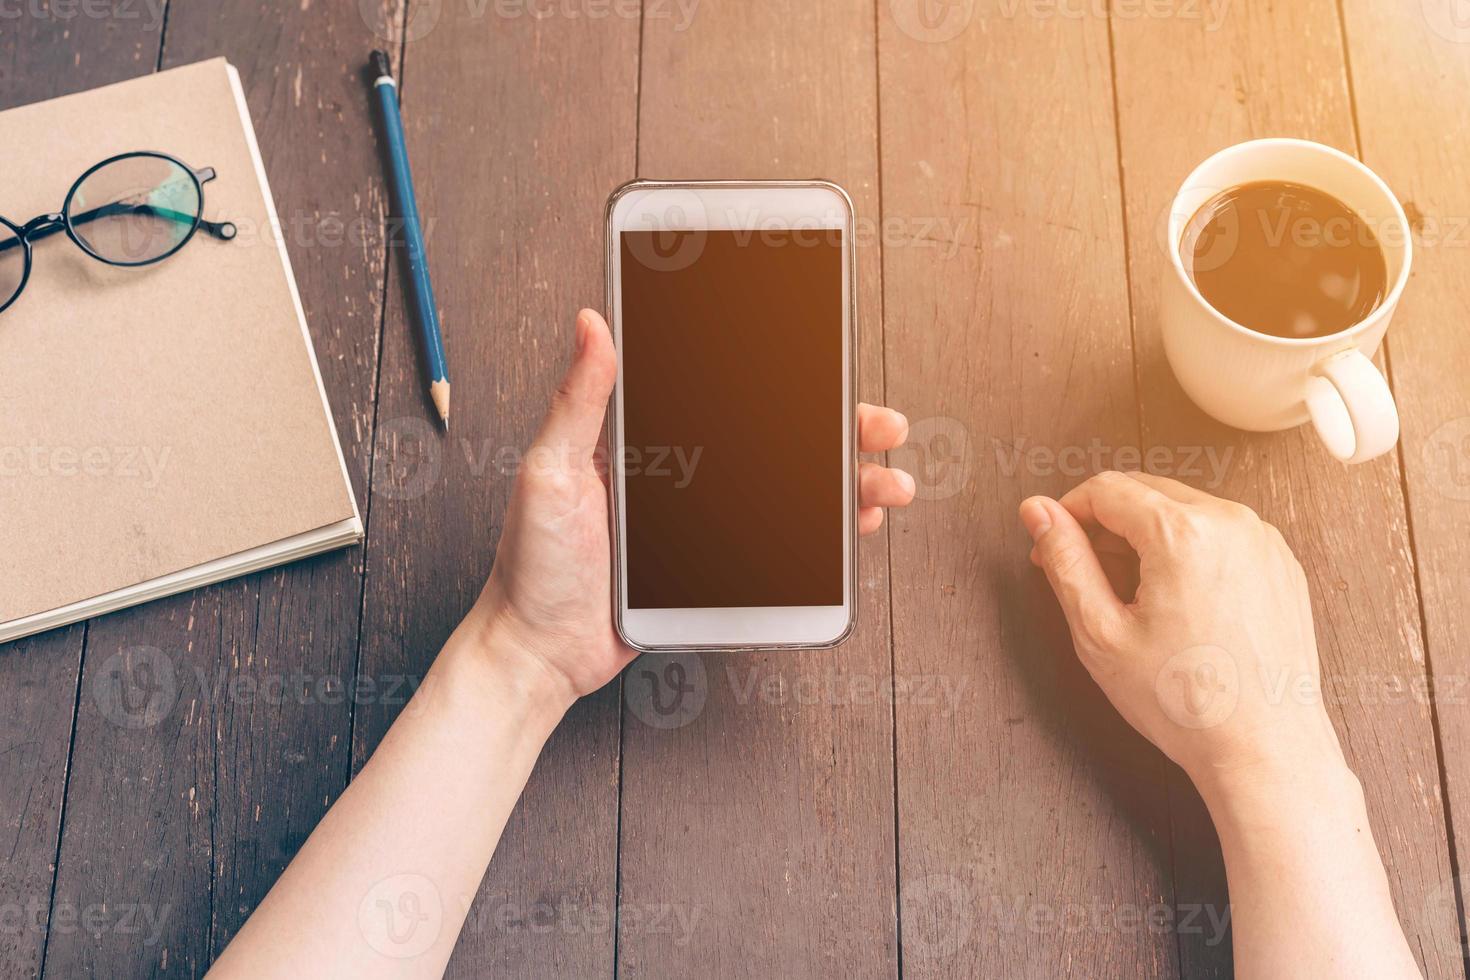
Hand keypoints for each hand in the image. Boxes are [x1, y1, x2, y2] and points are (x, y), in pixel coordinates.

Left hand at [472, 308, 915, 703]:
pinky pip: (781, 549)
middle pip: (778, 443)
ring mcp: (704, 525)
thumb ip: (578, 400)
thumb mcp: (548, 471)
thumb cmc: (530, 564)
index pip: (731, 397)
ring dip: (846, 486)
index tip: (833, 365)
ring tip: (886, 487)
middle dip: (841, 432)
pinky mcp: (714, 569)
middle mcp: (683, 477)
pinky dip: (824, 539)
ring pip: (792, 495)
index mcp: (646, 440)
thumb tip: (592, 321)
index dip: (787, 382)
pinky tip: (853, 531)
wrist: (535, 651)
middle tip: (884, 427)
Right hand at [1018, 471, 1346, 793]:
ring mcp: (1262, 541)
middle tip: (1080, 570)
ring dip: (1144, 535)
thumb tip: (1037, 511)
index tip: (1051, 544)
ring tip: (1127, 594)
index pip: (1106, 489)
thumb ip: (1065, 560)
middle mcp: (1230, 522)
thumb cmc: (1187, 702)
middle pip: (1145, 491)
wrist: (1264, 749)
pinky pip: (1219, 534)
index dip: (1066, 512)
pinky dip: (1186, 550)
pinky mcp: (1280, 564)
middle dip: (1103, 522)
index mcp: (1182, 533)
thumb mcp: (1100, 633)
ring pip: (1182, 510)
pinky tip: (1173, 601)